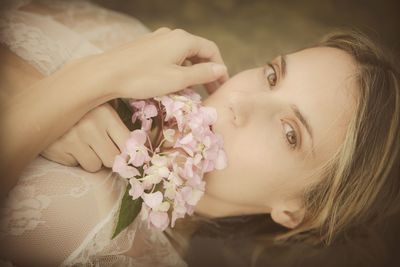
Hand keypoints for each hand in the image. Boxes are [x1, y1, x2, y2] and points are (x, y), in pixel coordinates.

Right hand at [40, 103, 129, 171]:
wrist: (44, 102)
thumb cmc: (82, 107)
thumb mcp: (102, 107)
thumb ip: (118, 125)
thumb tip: (138, 149)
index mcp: (105, 115)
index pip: (128, 145)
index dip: (128, 152)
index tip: (127, 154)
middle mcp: (90, 127)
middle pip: (112, 160)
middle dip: (109, 156)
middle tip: (102, 146)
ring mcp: (71, 140)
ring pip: (94, 166)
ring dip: (92, 159)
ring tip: (84, 143)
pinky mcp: (57, 151)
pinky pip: (74, 165)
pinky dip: (74, 158)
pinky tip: (69, 144)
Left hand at [82, 28, 228, 98]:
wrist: (106, 74)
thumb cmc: (143, 78)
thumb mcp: (177, 79)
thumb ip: (202, 73)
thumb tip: (222, 69)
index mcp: (183, 39)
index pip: (211, 50)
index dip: (220, 68)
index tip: (223, 86)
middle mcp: (172, 34)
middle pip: (198, 51)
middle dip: (207, 70)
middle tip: (212, 91)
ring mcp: (158, 39)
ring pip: (184, 54)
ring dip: (193, 70)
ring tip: (196, 89)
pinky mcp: (147, 47)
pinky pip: (171, 55)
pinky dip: (180, 68)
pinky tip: (176, 82)